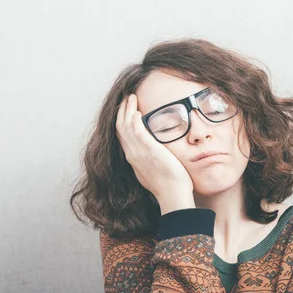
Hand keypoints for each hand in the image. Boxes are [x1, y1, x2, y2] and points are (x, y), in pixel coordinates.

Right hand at [116, 94, 194, 213]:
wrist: (172, 195)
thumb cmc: (168, 184)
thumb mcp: (152, 170)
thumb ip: (149, 158)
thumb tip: (153, 151)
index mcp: (133, 158)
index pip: (122, 135)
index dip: (122, 120)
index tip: (126, 109)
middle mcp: (132, 154)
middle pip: (120, 128)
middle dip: (122, 111)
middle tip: (127, 98)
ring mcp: (139, 153)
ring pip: (125, 126)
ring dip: (127, 110)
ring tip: (131, 98)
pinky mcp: (149, 150)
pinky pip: (137, 131)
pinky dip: (134, 119)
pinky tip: (136, 111)